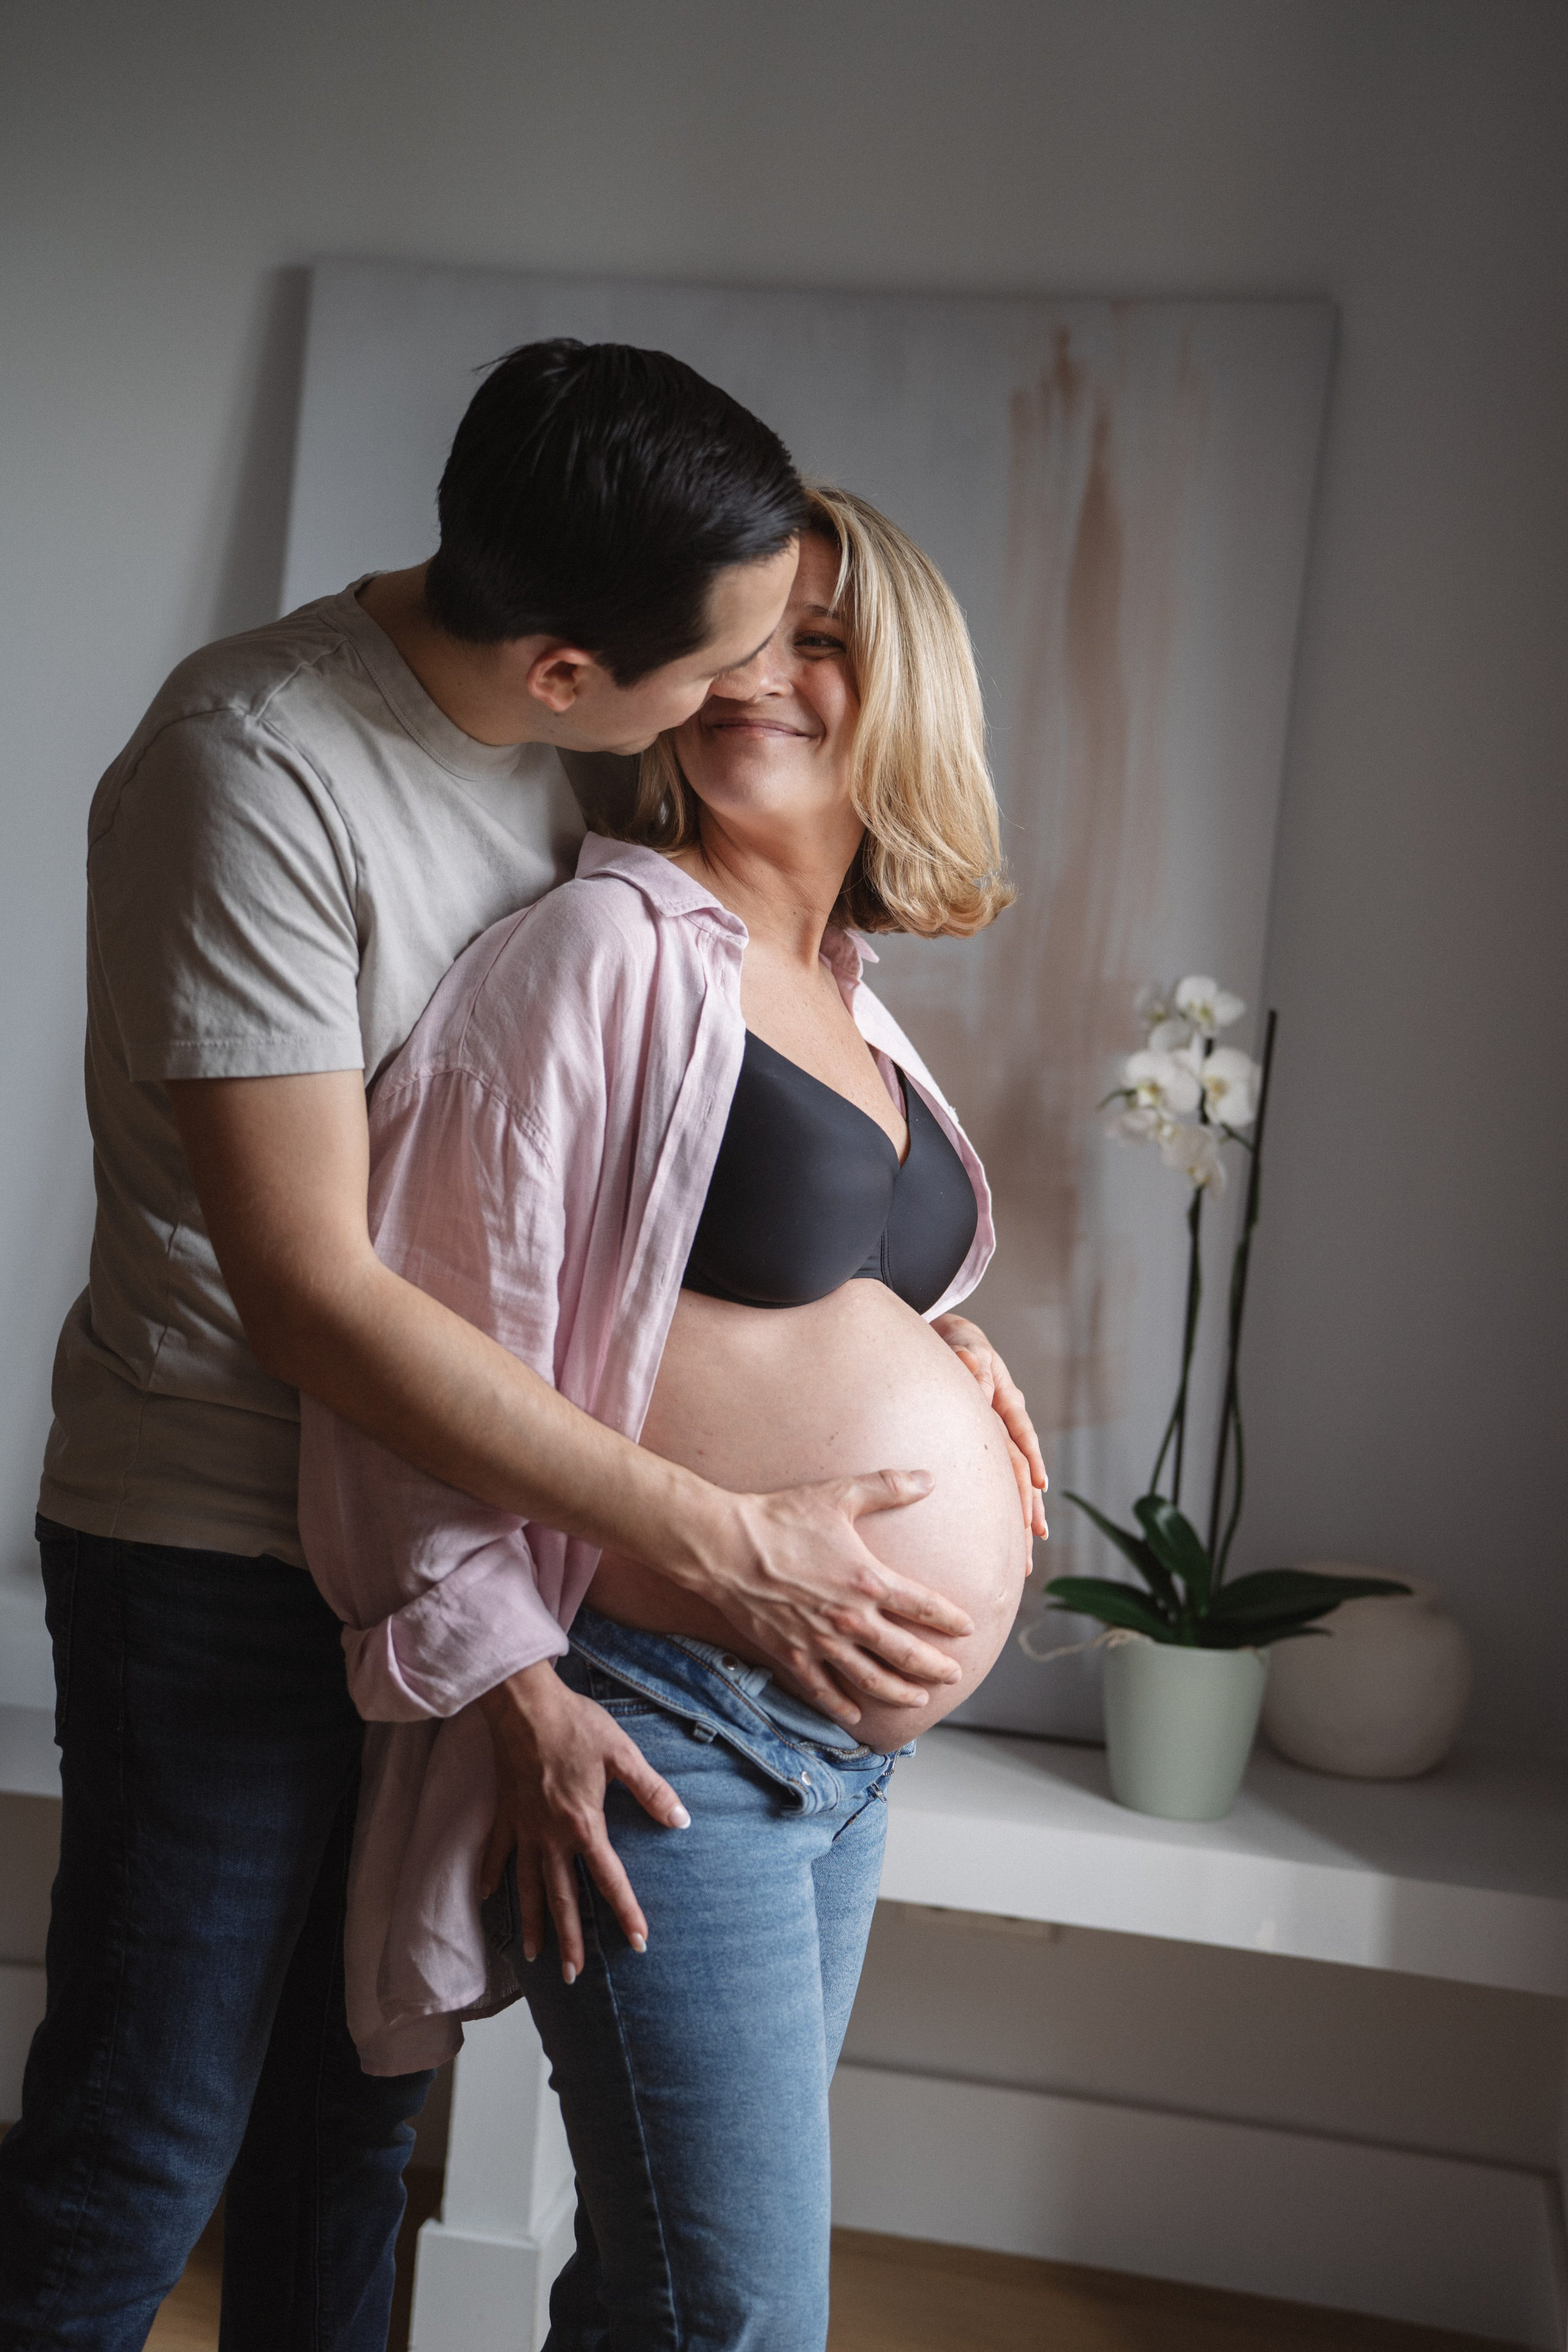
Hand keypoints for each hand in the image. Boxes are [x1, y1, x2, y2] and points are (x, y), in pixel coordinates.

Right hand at [478, 1660, 689, 1983]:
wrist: (524, 1704)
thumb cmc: (575, 1724)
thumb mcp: (622, 1753)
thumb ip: (651, 1791)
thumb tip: (681, 1821)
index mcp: (584, 1824)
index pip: (609, 1878)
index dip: (626, 1912)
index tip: (638, 1942)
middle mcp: (551, 1836)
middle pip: (561, 1897)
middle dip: (570, 1939)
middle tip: (572, 1976)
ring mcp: (523, 1827)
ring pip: (526, 1886)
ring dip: (531, 1922)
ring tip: (533, 1956)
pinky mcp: (505, 1813)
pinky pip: (496, 1852)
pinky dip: (490, 1876)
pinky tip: (487, 1898)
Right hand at [691, 1469, 972, 1727]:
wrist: (726, 1547)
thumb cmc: (781, 1519)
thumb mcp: (839, 1495)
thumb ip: (888, 1486)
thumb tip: (928, 1477)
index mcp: (869, 1581)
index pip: (924, 1606)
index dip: (950, 1620)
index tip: (968, 1629)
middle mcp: (851, 1618)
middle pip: (906, 1651)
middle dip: (935, 1667)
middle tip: (954, 1676)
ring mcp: (822, 1642)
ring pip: (871, 1678)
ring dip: (900, 1691)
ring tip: (919, 1699)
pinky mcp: (792, 1654)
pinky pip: (823, 1688)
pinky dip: (842, 1705)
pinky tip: (855, 1716)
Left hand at [932, 1314, 1048, 1547]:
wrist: (957, 1344)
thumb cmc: (960, 1344)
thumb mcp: (966, 1346)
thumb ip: (971, 1361)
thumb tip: (973, 1369)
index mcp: (1007, 1400)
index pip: (1021, 1433)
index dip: (1031, 1457)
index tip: (1040, 1484)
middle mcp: (1010, 1423)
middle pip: (1024, 1467)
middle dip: (1032, 1503)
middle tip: (1037, 1536)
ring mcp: (1002, 1436)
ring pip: (1017, 1480)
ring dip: (1025, 1512)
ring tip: (1033, 1546)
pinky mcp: (991, 1445)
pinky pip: (1002, 1479)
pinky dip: (1011, 1503)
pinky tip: (1018, 1530)